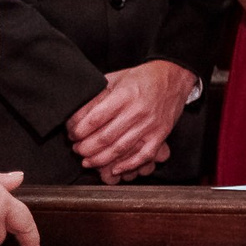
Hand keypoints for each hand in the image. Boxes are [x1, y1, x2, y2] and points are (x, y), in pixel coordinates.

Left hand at [67, 60, 196, 184]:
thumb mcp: (115, 78)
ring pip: (120, 149)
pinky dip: (129, 165)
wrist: (173, 77)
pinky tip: (115, 169)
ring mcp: (150, 124)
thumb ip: (97, 95)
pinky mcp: (160, 134)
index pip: (94, 119)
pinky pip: (144, 155)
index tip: (72, 134)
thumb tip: (75, 114)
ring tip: (88, 161)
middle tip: (77, 149)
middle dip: (86, 148)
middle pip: (105, 137)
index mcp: (124, 95)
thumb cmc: (142, 78)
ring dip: (100, 159)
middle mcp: (137, 111)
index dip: (78, 131)